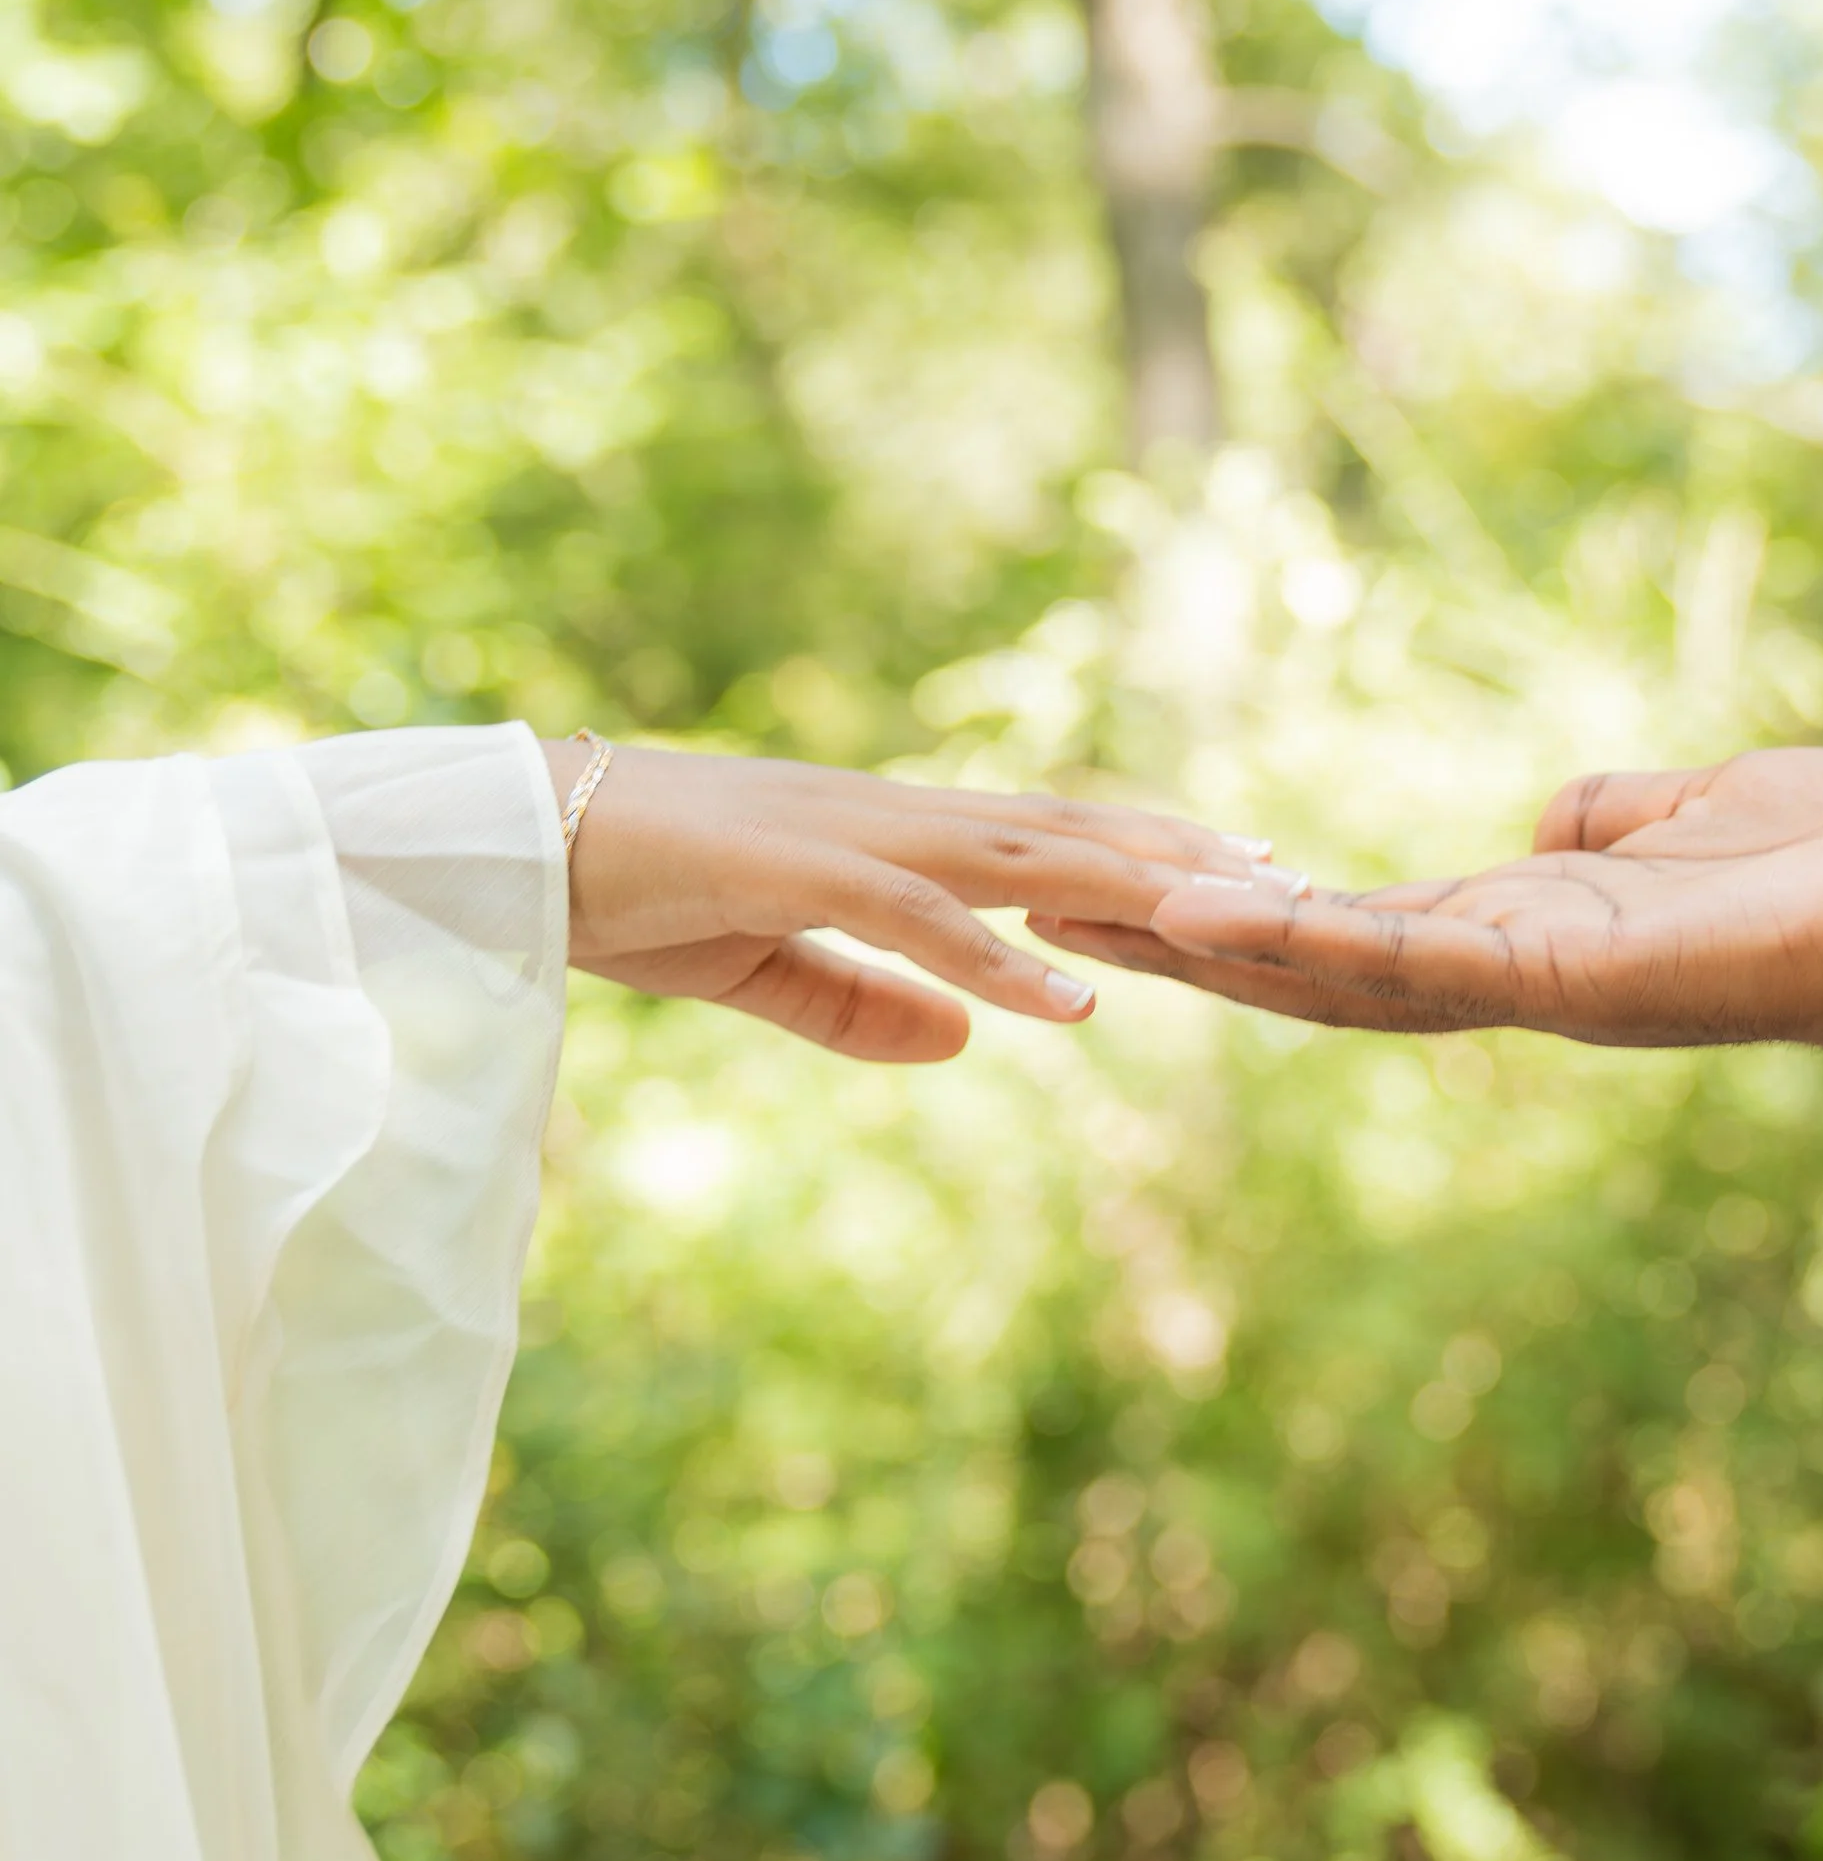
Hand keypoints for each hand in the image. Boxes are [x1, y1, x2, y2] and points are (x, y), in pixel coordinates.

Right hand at [542, 740, 1291, 1063]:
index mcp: (879, 838)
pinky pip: (916, 919)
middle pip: (1055, 828)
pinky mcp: (793, 874)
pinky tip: (1070, 998)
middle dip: (1168, 849)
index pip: (1034, 834)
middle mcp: (881, 820)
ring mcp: (843, 837)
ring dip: (1118, 885)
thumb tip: (963, 1040)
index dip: (1134, 846)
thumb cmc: (621, 894)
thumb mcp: (755, 967)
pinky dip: (998, 957)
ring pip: (1013, 855)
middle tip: (1283, 874)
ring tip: (1217, 915)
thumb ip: (857, 1002)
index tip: (1229, 864)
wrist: (503, 846)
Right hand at [1032, 748, 1822, 1072]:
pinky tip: (1208, 919)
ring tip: (1081, 912)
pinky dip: (1304, 943)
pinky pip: (1412, 956)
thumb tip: (1551, 820)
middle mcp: (1525, 977)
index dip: (1250, 921)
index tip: (1139, 893)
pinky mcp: (1573, 975)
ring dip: (1206, 950)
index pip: (1366, 932)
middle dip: (1184, 948)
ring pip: (1335, 975)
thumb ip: (1614, 820)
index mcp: (1546, 938)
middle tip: (1047, 912)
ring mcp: (1541, 985)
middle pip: (1317, 972)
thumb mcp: (1704, 812)